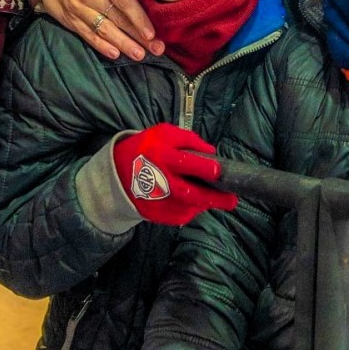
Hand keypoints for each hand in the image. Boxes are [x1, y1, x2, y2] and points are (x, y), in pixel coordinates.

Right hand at [30, 0, 160, 60]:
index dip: (138, 18)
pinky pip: (87, 35)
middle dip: (138, 36)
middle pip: (118, 19)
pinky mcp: (70, 20)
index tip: (151, 33)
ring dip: (123, 44)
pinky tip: (114, 54)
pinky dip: (100, 46)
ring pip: (104, 30)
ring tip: (139, 55)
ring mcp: (79, 9)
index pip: (123, 1)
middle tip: (156, 49)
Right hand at [113, 124, 235, 225]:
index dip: (203, 168)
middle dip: (212, 198)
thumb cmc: (146, 148)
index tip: (218, 172)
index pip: (184, 162)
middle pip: (188, 194)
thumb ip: (188, 139)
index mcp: (160, 155)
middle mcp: (157, 180)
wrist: (117, 172)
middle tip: (231, 200)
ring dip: (204, 204)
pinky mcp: (154, 214)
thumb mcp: (163, 134)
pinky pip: (179, 216)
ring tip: (214, 199)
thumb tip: (211, 152)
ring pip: (186, 208)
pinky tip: (195, 202)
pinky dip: (191, 210)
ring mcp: (155, 200)